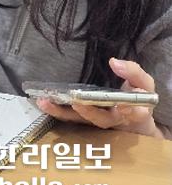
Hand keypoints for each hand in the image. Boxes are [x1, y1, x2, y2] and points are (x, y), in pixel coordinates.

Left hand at [36, 57, 164, 137]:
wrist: (134, 117)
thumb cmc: (137, 96)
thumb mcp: (143, 82)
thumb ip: (133, 72)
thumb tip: (114, 62)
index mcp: (134, 112)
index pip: (135, 113)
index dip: (130, 110)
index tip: (123, 105)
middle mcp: (114, 120)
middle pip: (102, 119)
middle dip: (89, 111)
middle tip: (77, 102)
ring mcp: (97, 122)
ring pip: (80, 121)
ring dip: (63, 112)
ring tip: (46, 102)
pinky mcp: (84, 120)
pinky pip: (69, 118)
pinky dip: (56, 111)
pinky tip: (42, 102)